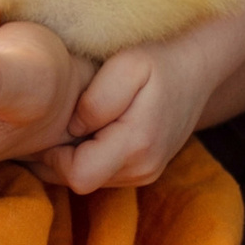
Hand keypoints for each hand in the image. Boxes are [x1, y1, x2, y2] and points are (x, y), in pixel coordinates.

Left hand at [41, 0, 244, 193]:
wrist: (198, 68)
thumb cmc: (160, 62)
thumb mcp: (127, 66)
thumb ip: (96, 101)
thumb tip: (71, 128)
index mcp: (137, 146)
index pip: (77, 176)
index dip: (53, 156)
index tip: (47, 127)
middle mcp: (143, 169)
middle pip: (80, 182)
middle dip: (58, 158)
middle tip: (46, 126)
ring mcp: (146, 173)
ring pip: (91, 180)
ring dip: (73, 158)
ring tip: (67, 125)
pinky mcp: (145, 169)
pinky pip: (103, 173)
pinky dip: (88, 157)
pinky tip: (84, 131)